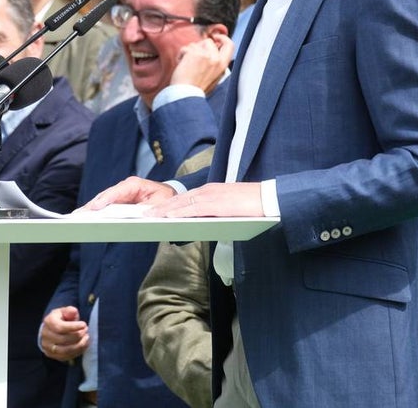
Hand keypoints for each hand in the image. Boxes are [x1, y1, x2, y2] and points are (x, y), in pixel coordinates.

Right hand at [41, 307, 87, 361]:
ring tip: (86, 339)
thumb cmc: (60, 319)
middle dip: (77, 336)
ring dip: (78, 346)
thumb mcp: (64, 311)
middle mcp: (46, 335)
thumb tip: (74, 311)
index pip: (60, 327)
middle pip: (63, 339)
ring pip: (64, 350)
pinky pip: (66, 357)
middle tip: (86, 331)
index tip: (84, 324)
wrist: (51, 330)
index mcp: (48, 322)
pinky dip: (77, 352)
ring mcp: (48, 347)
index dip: (73, 327)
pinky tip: (83, 346)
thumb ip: (69, 311)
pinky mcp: (52, 355)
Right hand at [83, 176, 175, 210]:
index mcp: (135, 184)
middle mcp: (125, 187)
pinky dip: (96, 212)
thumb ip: (148, 209)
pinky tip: (86, 218)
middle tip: (79, 215)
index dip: (106, 199)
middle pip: (106, 196)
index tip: (95, 207)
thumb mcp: (160, 204)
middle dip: (93, 206)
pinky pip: (105, 206)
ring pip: (103, 201)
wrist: (167, 195)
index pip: (118, 191)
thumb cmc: (164, 198)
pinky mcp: (118, 201)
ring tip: (78, 218)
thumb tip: (138, 215)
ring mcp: (120, 194)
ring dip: (91, 209)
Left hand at [149, 182, 263, 217]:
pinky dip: (179, 213)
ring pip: (183, 203)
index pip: (185, 198)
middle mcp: (209, 191)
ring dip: (165, 210)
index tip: (156, 210)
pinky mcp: (218, 204)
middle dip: (162, 207)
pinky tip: (169, 218)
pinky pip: (194, 209)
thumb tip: (205, 225)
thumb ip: (216, 214)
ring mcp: (213, 196)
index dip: (169, 204)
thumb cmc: (254, 206)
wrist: (272, 198)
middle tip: (145, 214)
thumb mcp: (231, 209)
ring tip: (151, 217)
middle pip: (180, 199)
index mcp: (212, 191)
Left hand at [170, 33, 234, 92]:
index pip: (229, 45)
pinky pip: (185, 48)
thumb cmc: (195, 89)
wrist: (185, 94)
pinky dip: (181, 55)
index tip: (216, 37)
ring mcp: (205, 55)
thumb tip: (211, 52)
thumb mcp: (213, 77)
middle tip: (193, 56)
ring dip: (189, 52)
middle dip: (199, 47)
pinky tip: (182, 65)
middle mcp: (216, 59)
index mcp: (222, 65)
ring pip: (196, 44)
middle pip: (209, 42)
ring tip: (187, 65)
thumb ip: (215, 64)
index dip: (223, 38)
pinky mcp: (193, 53)